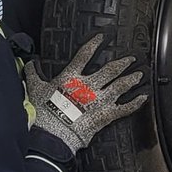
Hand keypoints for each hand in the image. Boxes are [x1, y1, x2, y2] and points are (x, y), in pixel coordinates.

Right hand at [25, 34, 147, 151]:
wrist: (52, 134)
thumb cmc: (42, 113)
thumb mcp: (34, 89)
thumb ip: (32, 74)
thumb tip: (29, 63)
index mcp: (71, 77)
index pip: (85, 55)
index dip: (94, 44)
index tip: (102, 37)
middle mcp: (89, 86)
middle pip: (111, 69)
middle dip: (123, 62)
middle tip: (131, 58)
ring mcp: (99, 100)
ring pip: (121, 85)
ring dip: (132, 78)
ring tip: (140, 74)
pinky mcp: (106, 115)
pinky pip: (125, 107)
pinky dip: (136, 102)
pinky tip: (143, 97)